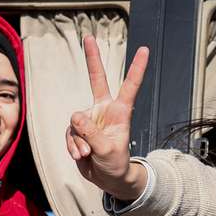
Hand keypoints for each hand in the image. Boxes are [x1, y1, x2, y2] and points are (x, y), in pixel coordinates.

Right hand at [66, 36, 149, 199]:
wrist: (108, 179)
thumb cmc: (116, 164)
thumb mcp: (107, 150)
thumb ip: (91, 133)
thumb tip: (75, 116)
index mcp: (120, 112)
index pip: (130, 86)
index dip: (137, 68)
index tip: (145, 49)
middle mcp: (104, 111)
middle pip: (96, 79)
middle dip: (92, 58)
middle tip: (89, 37)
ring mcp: (90, 119)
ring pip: (75, 122)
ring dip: (78, 141)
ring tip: (87, 154)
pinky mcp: (78, 130)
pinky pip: (69, 134)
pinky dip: (72, 146)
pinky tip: (80, 156)